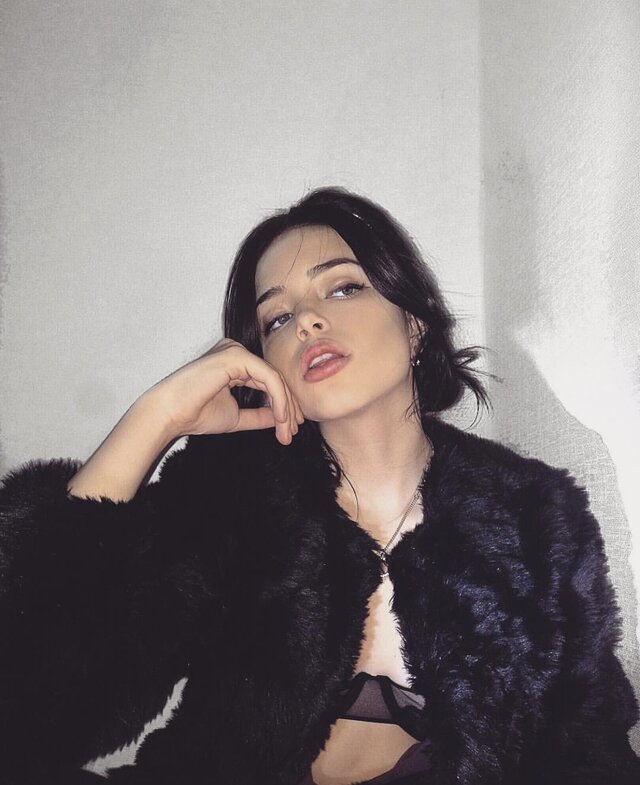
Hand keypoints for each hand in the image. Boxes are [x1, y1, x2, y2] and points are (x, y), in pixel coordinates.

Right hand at [147, 339, 303, 444]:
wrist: (170, 414)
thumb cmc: (195, 414)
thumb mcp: (236, 417)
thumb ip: (259, 415)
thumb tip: (283, 418)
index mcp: (234, 364)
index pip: (267, 382)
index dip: (283, 406)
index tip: (289, 430)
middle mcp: (236, 353)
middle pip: (273, 379)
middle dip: (288, 407)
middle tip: (292, 432)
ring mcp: (236, 351)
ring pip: (274, 378)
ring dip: (286, 406)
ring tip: (288, 429)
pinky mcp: (236, 355)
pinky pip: (268, 377)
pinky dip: (279, 398)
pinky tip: (281, 417)